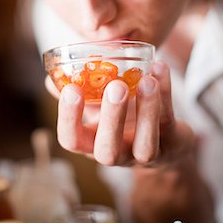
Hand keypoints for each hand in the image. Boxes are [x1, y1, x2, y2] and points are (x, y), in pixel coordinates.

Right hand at [54, 61, 194, 166]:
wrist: (163, 139)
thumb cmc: (121, 120)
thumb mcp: (97, 109)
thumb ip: (76, 93)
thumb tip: (52, 78)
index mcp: (92, 143)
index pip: (72, 140)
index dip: (69, 118)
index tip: (71, 89)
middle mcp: (116, 154)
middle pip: (109, 150)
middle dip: (112, 118)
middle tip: (116, 86)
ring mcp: (144, 154)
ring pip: (146, 145)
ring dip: (147, 110)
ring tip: (147, 80)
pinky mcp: (171, 144)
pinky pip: (169, 122)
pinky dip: (166, 94)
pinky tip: (160, 68)